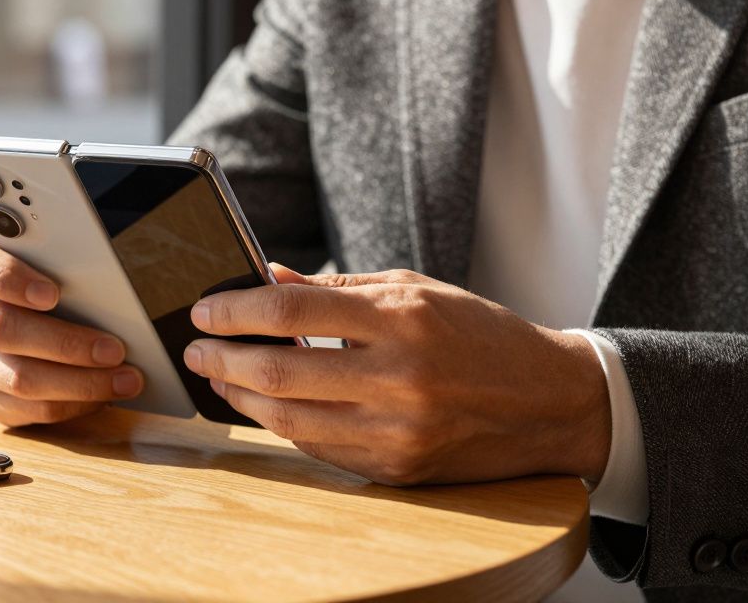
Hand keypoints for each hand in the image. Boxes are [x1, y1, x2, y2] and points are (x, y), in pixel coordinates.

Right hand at [0, 234, 143, 426]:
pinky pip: (26, 410)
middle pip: (3, 331)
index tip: (51, 294)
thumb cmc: (40, 278)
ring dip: (79, 384)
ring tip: (124, 380)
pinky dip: (70, 405)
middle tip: (114, 350)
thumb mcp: (45, 258)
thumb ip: (61, 262)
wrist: (9, 313)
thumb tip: (108, 289)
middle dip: (65, 344)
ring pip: (18, 380)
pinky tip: (102, 397)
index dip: (9, 280)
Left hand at [183, 266, 610, 485]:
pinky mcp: (398, 468)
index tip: (205, 310)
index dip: (235, 311)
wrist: (552, 401)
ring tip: (220, 377)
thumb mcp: (413, 290)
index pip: (290, 313)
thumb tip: (265, 279)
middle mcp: (398, 378)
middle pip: (279, 373)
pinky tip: (265, 405)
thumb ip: (335, 289)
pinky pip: (319, 448)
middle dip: (223, 359)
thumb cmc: (478, 334)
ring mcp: (398, 430)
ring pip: (289, 420)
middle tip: (195, 348)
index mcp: (401, 320)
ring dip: (241, 398)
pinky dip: (282, 425)